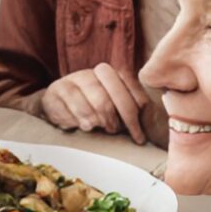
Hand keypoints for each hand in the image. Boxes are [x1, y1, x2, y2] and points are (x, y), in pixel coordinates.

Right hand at [38, 63, 158, 142]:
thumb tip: (156, 125)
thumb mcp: (113, 105)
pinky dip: (76, 123)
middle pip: (106, 102)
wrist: (56, 102)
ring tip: (97, 128)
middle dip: (113, 122)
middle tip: (114, 132)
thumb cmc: (92, 107)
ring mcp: (71, 81)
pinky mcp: (54, 92)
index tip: (138, 137)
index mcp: (110, 74)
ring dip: (95, 124)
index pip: (127, 91)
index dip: (133, 116)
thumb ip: (131, 108)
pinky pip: (69, 113)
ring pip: (88, 109)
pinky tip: (79, 125)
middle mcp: (90, 74)